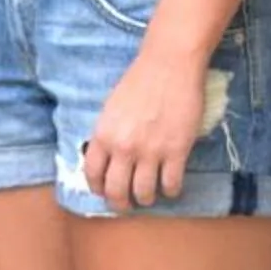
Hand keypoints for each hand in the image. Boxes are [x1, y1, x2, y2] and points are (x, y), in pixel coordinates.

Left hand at [83, 50, 211, 211]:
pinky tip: (171, 187)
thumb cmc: (139, 81)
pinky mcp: (177, 152)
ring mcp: (151, 152)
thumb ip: (108, 134)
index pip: (93, 174)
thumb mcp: (111, 107)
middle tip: (126, 204)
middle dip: (120, 203)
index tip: (104, 192)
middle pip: (116, 191)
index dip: (98, 188)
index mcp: (104, 135)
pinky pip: (171, 184)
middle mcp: (124, 148)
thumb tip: (108, 158)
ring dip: (146, 199)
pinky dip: (170, 191)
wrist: (169, 65)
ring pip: (144, 193)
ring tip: (149, 196)